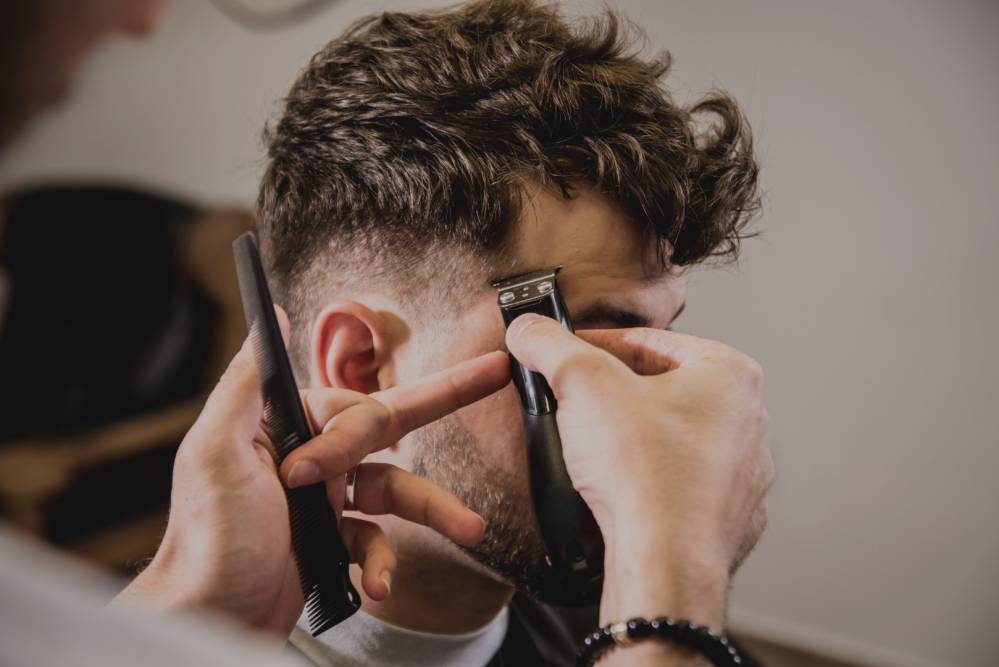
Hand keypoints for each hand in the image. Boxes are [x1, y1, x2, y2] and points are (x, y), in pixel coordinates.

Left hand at [115, 311, 508, 637]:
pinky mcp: (334, 542)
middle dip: (445, 398)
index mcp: (286, 428)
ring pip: (398, 490)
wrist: (210, 619)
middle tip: (494, 372)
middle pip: (389, 427)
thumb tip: (272, 316)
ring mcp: (327, 501)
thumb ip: (247, 382)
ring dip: (436, 509)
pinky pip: (379, 542)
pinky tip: (380, 583)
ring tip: (472, 527)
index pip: (349, 409)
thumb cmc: (206, 539)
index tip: (306, 476)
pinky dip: (386, 562)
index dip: (346, 437)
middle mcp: (312, 457)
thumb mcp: (216, 452)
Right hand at [505, 315, 772, 630]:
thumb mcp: (581, 383)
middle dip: (613, 394)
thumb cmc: (643, 473)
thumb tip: (528, 328)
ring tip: (592, 450)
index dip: (593, 346)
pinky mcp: (729, 516)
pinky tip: (620, 489)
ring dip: (631, 438)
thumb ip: (549, 344)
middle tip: (572, 403)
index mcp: (729, 374)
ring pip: (673, 437)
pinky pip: (681, 484)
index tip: (562, 356)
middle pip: (662, 388)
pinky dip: (649, 481)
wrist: (665, 564)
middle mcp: (748, 420)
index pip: (648, 342)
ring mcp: (742, 473)